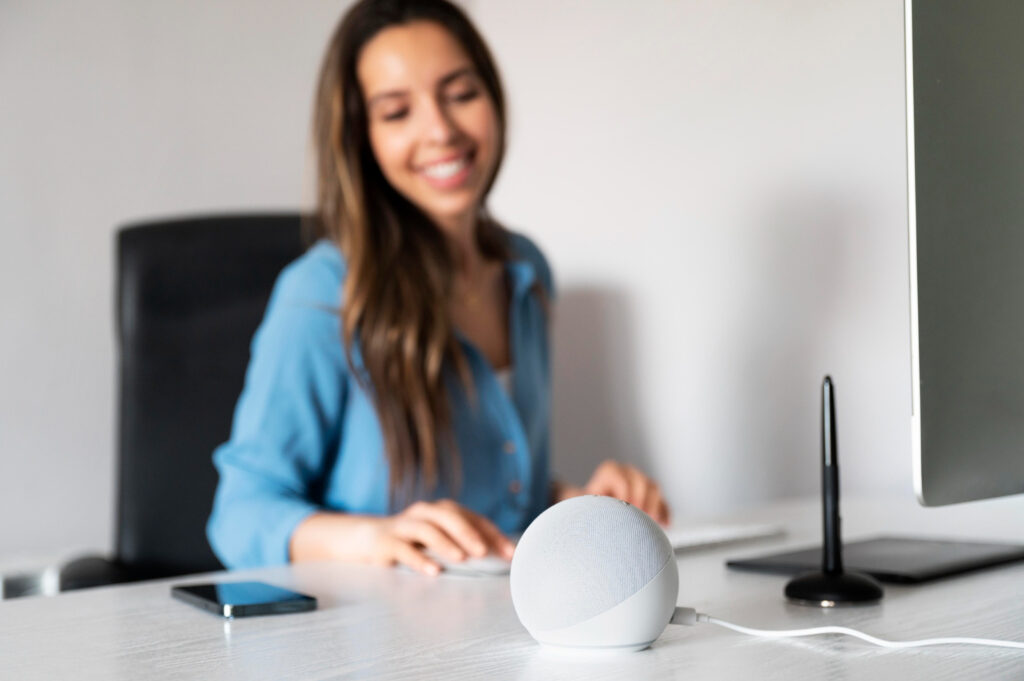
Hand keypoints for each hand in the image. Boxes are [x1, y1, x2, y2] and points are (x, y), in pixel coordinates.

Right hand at [290, 499, 515, 575]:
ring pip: (427, 529)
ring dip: (446, 543)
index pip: (471, 517)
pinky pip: (404, 549)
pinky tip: (433, 571)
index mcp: (441, 511)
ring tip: (462, 559)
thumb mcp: (437, 539)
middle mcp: (424, 513)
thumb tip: (498, 558)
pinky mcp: (386, 542)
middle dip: (469, 533)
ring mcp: (404, 526)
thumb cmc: (411, 541)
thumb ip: (462, 544)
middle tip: (485, 551)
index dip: (491, 533)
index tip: (509, 552)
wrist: (366, 539)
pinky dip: (420, 559)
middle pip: (449, 516)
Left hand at [553, 460, 670, 525]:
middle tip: (640, 520)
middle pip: (642, 482)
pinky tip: (665, 524)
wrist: (590, 506)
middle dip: (643, 501)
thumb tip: (596, 519)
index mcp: (610, 470)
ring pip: (654, 488)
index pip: (623, 480)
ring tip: (652, 524)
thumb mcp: (586, 503)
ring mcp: (640, 480)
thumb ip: (592, 507)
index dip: (625, 496)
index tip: (624, 512)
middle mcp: (627, 471)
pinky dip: (664, 512)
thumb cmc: (587, 505)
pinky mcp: (650, 493)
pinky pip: (662, 500)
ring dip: (656, 506)